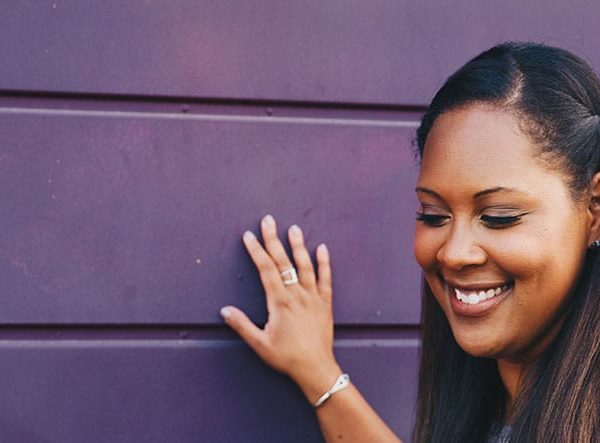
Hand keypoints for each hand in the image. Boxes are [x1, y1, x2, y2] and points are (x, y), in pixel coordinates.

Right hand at [220, 214, 340, 400]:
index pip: (265, 269)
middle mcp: (297, 294)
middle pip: (283, 261)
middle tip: (268, 220)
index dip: (256, 251)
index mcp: (279, 301)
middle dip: (273, 239)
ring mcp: (313, 297)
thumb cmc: (286, 357)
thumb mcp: (259, 344)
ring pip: (305, 265)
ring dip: (298, 245)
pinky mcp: (325, 303)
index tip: (248, 236)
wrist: (315, 368)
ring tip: (293, 228)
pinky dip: (324, 263)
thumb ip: (242, 325)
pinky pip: (326, 279)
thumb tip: (225, 310)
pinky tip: (322, 248)